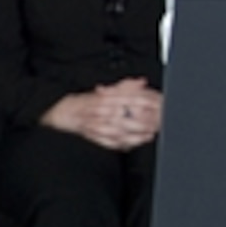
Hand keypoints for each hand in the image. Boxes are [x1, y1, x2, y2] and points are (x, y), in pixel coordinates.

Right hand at [41, 78, 161, 150]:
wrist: (67, 112)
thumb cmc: (90, 100)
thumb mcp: (108, 89)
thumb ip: (126, 85)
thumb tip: (142, 81)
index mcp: (107, 97)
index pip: (130, 99)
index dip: (146, 103)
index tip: (158, 106)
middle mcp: (103, 111)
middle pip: (127, 117)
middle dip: (144, 122)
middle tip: (158, 123)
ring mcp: (98, 126)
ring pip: (121, 132)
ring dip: (137, 135)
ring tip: (150, 135)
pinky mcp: (95, 137)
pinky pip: (111, 143)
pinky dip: (124, 144)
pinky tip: (135, 144)